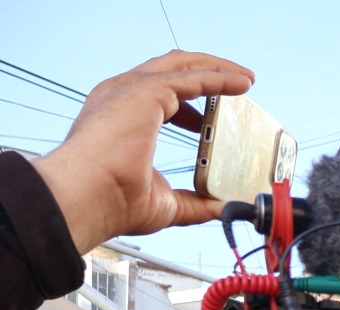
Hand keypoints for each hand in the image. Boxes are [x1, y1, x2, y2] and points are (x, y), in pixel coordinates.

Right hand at [31, 51, 253, 252]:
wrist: (89, 196)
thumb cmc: (113, 201)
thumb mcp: (166, 203)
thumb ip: (194, 203)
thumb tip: (222, 208)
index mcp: (122, 118)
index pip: (159, 100)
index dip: (189, 106)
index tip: (209, 119)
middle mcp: (123, 97)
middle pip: (171, 71)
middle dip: (206, 73)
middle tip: (237, 86)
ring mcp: (132, 90)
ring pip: (183, 67)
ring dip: (218, 70)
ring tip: (246, 80)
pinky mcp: (147, 91)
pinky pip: (193, 78)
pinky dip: (220, 77)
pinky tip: (242, 84)